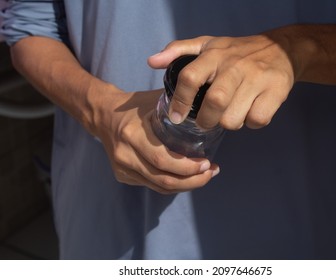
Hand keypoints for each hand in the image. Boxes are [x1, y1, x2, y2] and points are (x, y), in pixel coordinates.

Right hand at [91, 88, 218, 193]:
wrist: (103, 114)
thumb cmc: (135, 105)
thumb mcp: (155, 100)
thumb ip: (179, 107)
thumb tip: (209, 110)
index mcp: (132, 134)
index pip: (162, 159)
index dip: (187, 167)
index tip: (207, 163)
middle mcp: (125, 155)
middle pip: (163, 179)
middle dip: (192, 181)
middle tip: (210, 173)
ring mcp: (122, 168)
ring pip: (159, 186)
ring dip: (185, 186)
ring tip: (204, 176)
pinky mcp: (122, 175)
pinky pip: (152, 185)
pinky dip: (172, 185)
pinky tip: (187, 178)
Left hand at [148, 31, 295, 129]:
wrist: (281, 49)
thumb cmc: (237, 52)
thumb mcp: (207, 44)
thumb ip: (178, 50)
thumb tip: (152, 62)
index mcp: (214, 55)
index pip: (190, 78)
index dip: (180, 102)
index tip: (176, 117)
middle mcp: (235, 66)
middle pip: (214, 102)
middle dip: (206, 121)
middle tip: (206, 122)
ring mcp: (257, 78)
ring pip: (234, 118)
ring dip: (229, 123)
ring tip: (231, 113)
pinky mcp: (276, 91)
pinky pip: (256, 120)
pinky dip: (250, 123)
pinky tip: (250, 112)